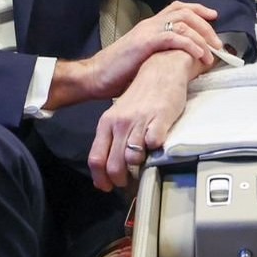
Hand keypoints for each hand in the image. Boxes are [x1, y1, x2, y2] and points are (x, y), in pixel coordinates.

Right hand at [72, 1, 221, 102]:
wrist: (95, 77)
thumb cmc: (118, 73)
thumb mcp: (144, 59)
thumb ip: (161, 54)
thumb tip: (181, 62)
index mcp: (150, 26)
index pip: (178, 8)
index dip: (198, 10)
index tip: (214, 17)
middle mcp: (150, 24)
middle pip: (186, 13)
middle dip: (206, 26)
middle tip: (218, 43)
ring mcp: (147, 32)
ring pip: (184, 23)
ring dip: (202, 37)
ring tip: (212, 53)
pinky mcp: (145, 43)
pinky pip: (174, 37)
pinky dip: (191, 45)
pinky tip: (199, 55)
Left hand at [87, 49, 197, 191]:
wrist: (161, 70)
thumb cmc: (141, 96)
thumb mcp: (119, 115)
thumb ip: (112, 138)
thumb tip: (107, 166)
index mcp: (106, 123)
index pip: (96, 159)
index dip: (101, 179)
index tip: (108, 186)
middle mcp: (120, 123)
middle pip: (114, 165)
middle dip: (121, 180)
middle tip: (128, 183)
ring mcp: (140, 122)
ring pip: (133, 158)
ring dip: (139, 169)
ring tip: (144, 167)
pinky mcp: (160, 120)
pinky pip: (155, 145)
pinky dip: (157, 152)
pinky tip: (158, 149)